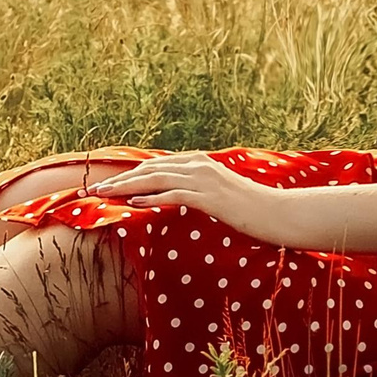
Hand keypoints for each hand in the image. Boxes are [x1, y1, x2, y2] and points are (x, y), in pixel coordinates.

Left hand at [86, 153, 283, 237]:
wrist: (280, 213)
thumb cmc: (252, 209)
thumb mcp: (220, 196)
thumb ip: (198, 192)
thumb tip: (176, 198)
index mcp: (200, 163)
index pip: (156, 165)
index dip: (130, 174)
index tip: (108, 183)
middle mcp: (199, 165)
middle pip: (150, 169)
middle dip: (120, 178)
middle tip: (96, 188)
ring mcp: (205, 179)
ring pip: (156, 179)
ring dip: (127, 186)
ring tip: (104, 193)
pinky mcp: (210, 197)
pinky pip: (174, 195)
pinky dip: (152, 198)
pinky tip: (134, 204)